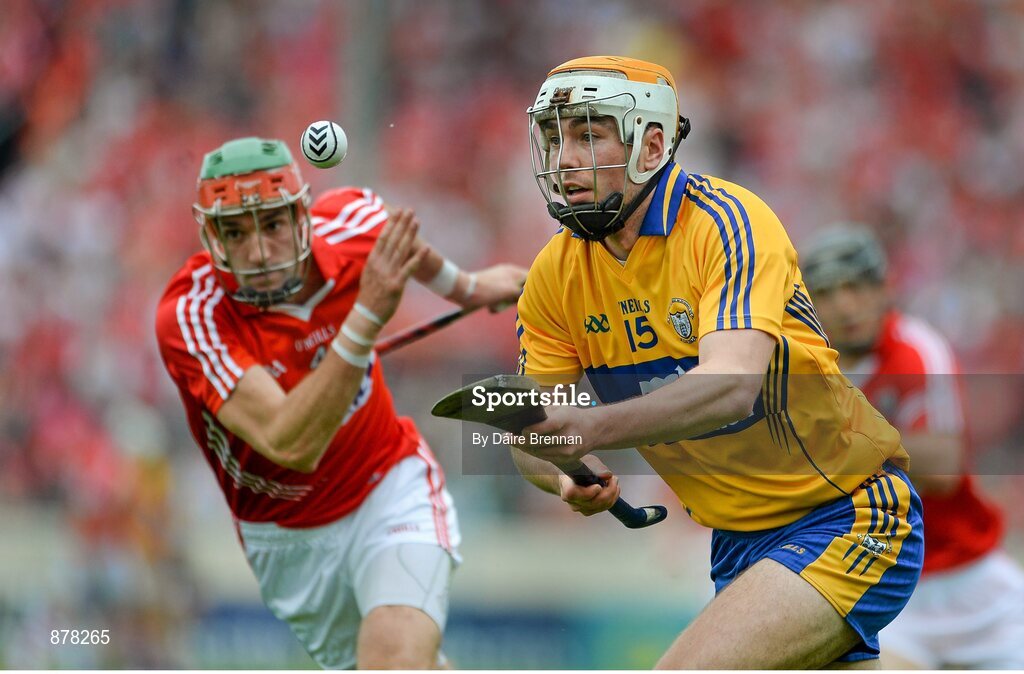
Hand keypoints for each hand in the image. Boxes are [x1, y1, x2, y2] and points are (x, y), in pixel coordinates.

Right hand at [357, 208, 428, 323]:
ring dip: (410, 234)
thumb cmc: (369, 295)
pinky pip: (409, 268)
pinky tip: (426, 247)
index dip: (391, 223)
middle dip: (401, 223)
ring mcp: (388, 274)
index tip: (397, 211)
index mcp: (372, 260)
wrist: (366, 314)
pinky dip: (418, 257)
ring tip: (416, 221)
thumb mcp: (369, 273)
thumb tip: (382, 248)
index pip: (382, 237)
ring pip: (401, 250)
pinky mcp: (396, 285)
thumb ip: (376, 260)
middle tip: (409, 210)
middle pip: (392, 239)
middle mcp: (380, 264)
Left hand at [464, 263, 527, 310]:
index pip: (531, 279)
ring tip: (496, 305)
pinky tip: (490, 306)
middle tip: (508, 302)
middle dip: (515, 300)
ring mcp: (498, 281)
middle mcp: (507, 274)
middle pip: (520, 290)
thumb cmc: (489, 290)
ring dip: (503, 304)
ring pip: (509, 297)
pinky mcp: (490, 289)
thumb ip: (524, 291)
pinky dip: (496, 304)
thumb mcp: (510, 291)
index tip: (528, 299)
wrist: (465, 290)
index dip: (532, 290)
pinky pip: (498, 299)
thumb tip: (533, 293)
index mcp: (513, 271)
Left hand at [517, 404, 593, 464]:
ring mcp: (569, 451)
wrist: (593, 430)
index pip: (549, 426)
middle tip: (507, 437)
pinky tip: (525, 447)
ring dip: (524, 447)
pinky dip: (533, 452)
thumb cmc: (571, 417)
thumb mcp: (560, 409)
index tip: (521, 430)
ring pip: (540, 452)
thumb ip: (542, 412)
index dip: (534, 430)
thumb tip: (520, 416)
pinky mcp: (567, 460)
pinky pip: (545, 457)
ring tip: (513, 441)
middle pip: (541, 442)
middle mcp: (569, 436)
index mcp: (567, 419)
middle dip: (522, 441)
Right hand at [558, 455, 620, 515]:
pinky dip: (611, 499)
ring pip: (599, 506)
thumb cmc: (579, 468)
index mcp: (566, 485)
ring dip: (611, 494)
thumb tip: (607, 475)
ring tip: (614, 481)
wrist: (574, 475)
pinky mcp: (587, 511)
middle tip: (613, 479)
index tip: (598, 486)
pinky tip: (614, 489)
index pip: (572, 493)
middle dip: (607, 491)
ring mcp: (578, 507)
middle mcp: (570, 500)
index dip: (587, 493)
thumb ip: (597, 468)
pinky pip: (602, 508)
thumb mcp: (587, 461)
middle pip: (590, 502)